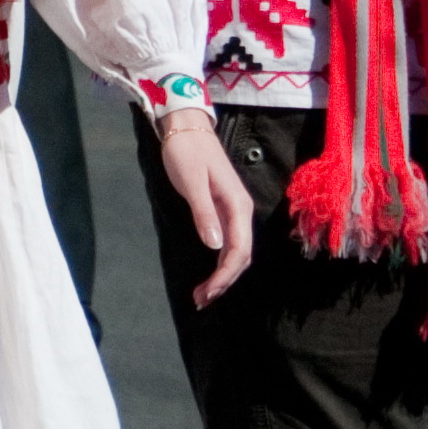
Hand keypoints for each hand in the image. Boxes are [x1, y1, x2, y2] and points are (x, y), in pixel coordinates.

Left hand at [158, 106, 260, 302]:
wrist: (186, 127)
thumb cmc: (187, 152)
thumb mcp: (191, 182)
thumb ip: (203, 213)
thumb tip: (214, 246)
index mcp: (237, 205)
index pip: (239, 250)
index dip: (225, 275)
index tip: (208, 293)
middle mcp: (240, 211)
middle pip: (241, 256)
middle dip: (223, 281)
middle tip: (200, 301)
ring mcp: (233, 211)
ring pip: (235, 252)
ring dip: (221, 275)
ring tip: (201, 295)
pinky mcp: (222, 210)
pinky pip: (227, 243)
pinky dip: (218, 262)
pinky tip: (208, 274)